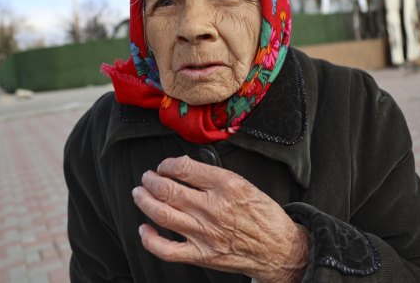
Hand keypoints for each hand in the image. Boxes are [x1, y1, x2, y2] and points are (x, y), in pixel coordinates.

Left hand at [132, 155, 309, 282]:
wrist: (279, 249)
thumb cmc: (265, 216)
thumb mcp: (247, 184)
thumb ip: (217, 176)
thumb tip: (189, 168)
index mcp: (227, 186)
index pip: (185, 168)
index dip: (167, 164)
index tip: (164, 165)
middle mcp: (214, 208)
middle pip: (169, 190)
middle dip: (151, 180)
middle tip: (147, 177)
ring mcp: (206, 233)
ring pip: (162, 214)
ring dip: (145, 201)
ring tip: (140, 194)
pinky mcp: (202, 255)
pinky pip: (167, 249)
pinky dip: (150, 239)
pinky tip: (145, 229)